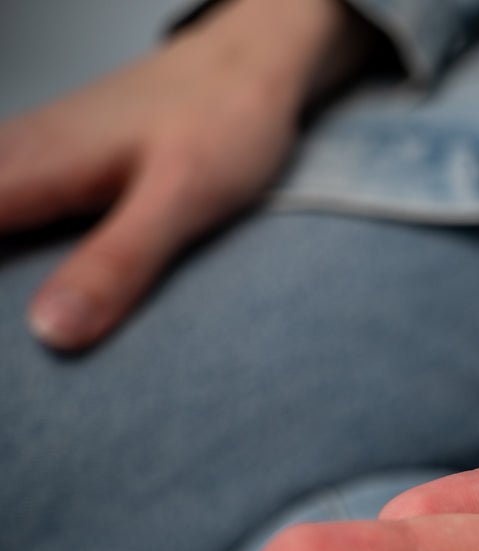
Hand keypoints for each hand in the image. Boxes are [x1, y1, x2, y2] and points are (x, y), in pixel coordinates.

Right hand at [0, 0, 372, 349]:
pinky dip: (12, 243)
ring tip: (22, 322)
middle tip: (20, 351)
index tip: (8, 349)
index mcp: (30, 171)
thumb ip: (118, 262)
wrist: (249, 66)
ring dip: (2, 265)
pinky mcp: (47, 162)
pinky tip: (32, 271)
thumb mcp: (181, 200)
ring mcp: (25, 154)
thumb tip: (50, 330)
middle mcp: (12, 156)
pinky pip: (5, 204)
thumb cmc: (223, 122)